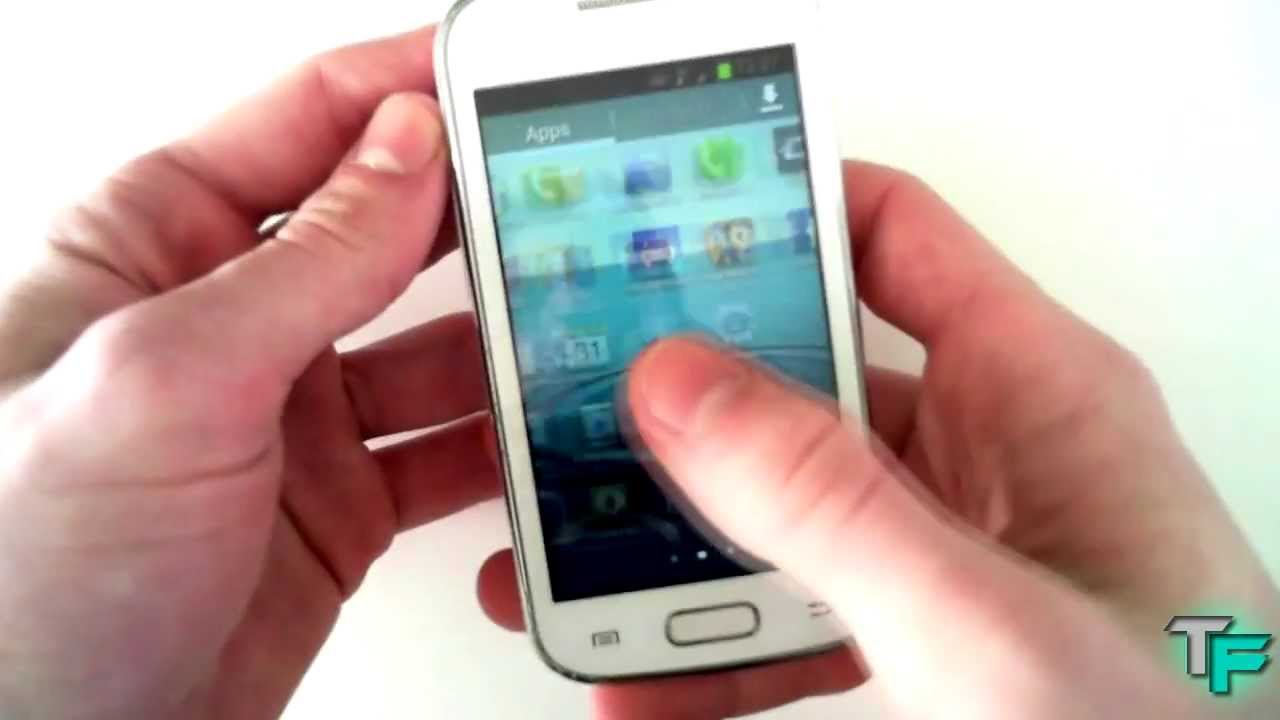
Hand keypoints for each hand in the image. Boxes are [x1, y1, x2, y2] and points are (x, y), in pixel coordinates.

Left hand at [0, 28, 510, 717]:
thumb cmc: (23, 573)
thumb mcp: (168, 379)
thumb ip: (305, 260)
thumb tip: (406, 149)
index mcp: (154, 247)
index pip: (301, 124)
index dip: (403, 90)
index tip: (496, 79)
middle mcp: (230, 321)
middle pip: (382, 227)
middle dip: (475, 208)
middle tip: (566, 194)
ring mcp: (290, 415)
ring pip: (431, 342)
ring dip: (505, 332)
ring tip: (575, 314)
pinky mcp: (337, 502)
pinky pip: (444, 445)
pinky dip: (502, 439)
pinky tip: (543, 424)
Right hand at [481, 163, 1279, 717]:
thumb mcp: (983, 619)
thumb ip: (831, 504)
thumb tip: (685, 386)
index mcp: (1034, 388)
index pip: (889, 235)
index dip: (773, 211)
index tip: (652, 235)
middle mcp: (989, 447)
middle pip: (804, 372)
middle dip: (685, 402)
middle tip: (581, 411)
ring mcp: (951, 539)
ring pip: (784, 499)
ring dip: (681, 538)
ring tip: (584, 565)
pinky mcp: (925, 621)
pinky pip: (798, 603)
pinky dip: (720, 641)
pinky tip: (650, 677)